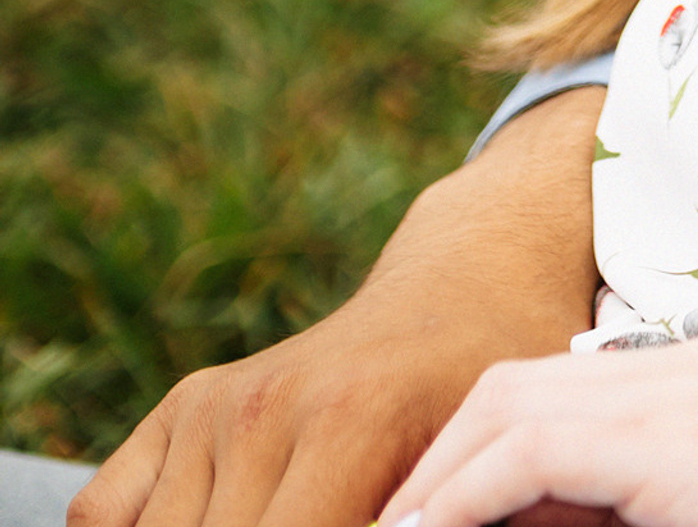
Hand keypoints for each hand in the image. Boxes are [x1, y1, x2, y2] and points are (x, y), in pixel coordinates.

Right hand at [71, 88, 605, 526]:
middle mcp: (267, 409)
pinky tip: (213, 522)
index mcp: (351, 423)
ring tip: (299, 512)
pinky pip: (105, 515)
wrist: (469, 284)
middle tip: (332, 520)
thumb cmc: (498, 382)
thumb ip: (455, 512)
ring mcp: (215, 407)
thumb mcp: (502, 449)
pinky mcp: (184, 408)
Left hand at [380, 338, 697, 526]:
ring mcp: (690, 394)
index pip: (543, 395)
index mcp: (696, 389)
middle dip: (429, 465)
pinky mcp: (686, 439)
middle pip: (511, 385)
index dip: (460, 465)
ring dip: (430, 483)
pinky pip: (532, 450)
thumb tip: (511, 517)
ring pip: (507, 403)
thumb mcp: (693, 520)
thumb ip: (614, 510)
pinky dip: (459, 499)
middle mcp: (688, 369)